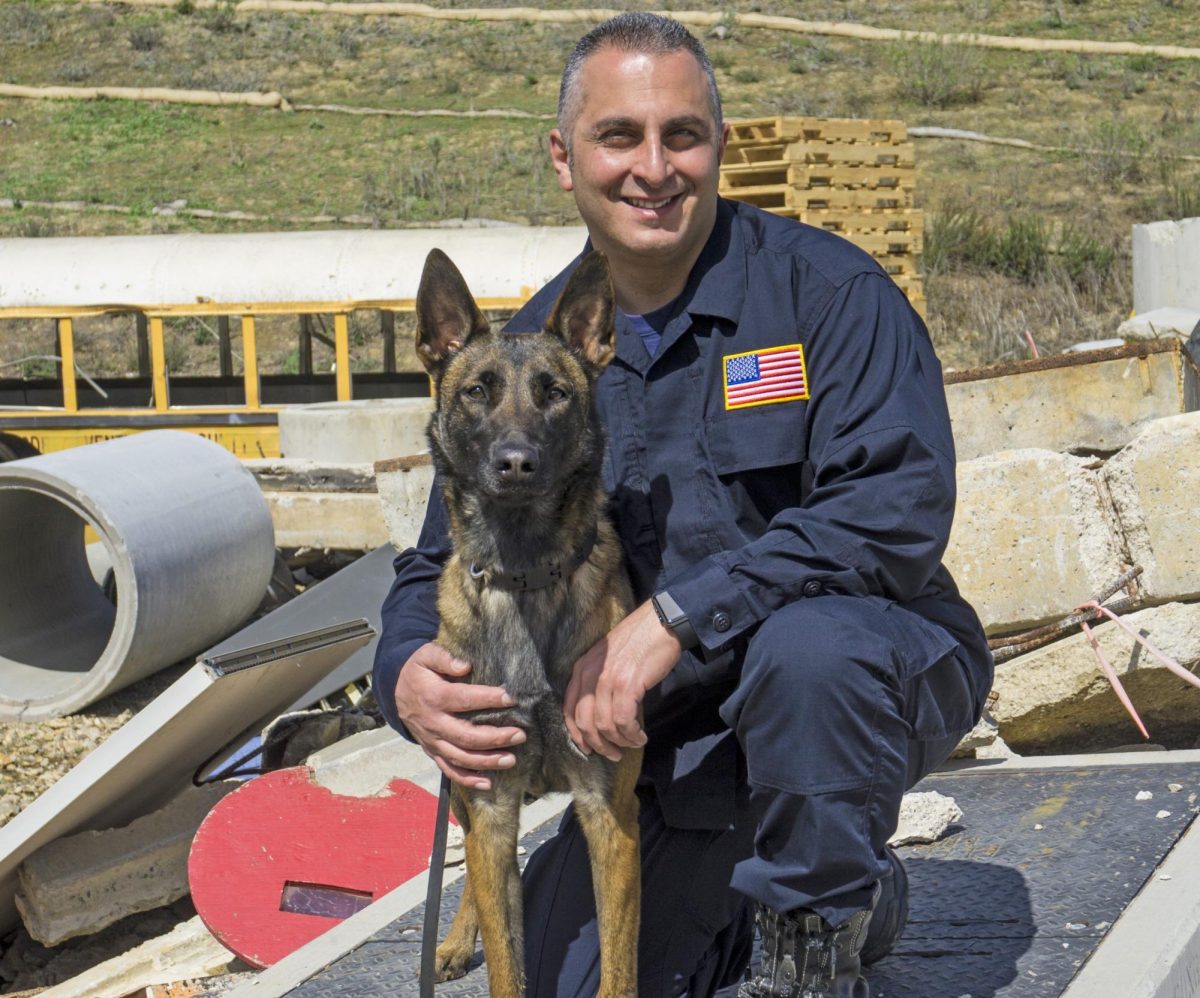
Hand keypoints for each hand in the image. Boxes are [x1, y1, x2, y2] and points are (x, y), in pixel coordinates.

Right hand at [393, 642, 525, 790]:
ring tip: (511, 759)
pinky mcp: (433, 752)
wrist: (395, 691)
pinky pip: (449, 770)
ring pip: (460, 757)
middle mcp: (433, 723)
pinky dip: (467, 780)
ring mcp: (433, 741)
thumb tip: (465, 666)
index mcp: (434, 697)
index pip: (464, 699)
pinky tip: (488, 782)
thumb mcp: (426, 656)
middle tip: (520, 734)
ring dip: (486, 761)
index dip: (488, 699)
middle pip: (465, 736)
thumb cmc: (419, 671)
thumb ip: (444, 658)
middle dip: (495, 737)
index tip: (511, 698)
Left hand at [564, 601, 682, 760]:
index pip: (569, 710)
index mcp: (582, 669)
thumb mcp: (607, 659)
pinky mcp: (627, 684)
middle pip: (584, 722)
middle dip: (598, 744)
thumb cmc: (638, 640)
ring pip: (604, 725)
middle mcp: (590, 675)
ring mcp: (608, 680)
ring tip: (633, 744)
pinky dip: (632, 734)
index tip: (588, 749)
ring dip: (619, 741)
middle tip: (613, 754)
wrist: (660, 622)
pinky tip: (640, 736)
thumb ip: (598, 681)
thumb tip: (602, 715)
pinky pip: (624, 720)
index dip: (577, 735)